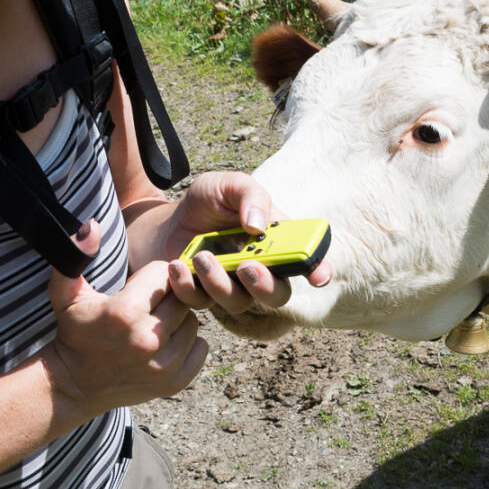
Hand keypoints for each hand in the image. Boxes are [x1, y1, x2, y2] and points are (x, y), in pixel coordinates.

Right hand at [42, 222, 207, 419]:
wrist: (74, 385)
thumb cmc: (74, 332)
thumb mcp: (65, 293)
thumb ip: (74, 254)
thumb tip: (92, 224)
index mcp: (124, 312)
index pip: (163, 273)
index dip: (152, 275)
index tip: (138, 287)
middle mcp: (148, 339)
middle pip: (183, 297)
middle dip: (169, 296)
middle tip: (150, 305)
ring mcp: (163, 365)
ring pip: (194, 322)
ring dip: (180, 319)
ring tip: (156, 324)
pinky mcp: (174, 383)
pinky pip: (202, 347)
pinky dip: (190, 343)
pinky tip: (167, 343)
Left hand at [161, 172, 331, 313]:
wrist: (170, 219)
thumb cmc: (209, 202)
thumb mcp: (229, 185)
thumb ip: (249, 195)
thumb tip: (258, 225)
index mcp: (277, 244)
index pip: (308, 263)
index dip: (318, 271)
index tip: (318, 276)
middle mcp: (261, 271)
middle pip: (277, 295)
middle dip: (265, 285)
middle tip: (247, 266)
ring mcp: (233, 287)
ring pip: (238, 302)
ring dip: (221, 282)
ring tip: (202, 257)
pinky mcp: (203, 295)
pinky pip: (200, 302)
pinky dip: (188, 286)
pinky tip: (178, 266)